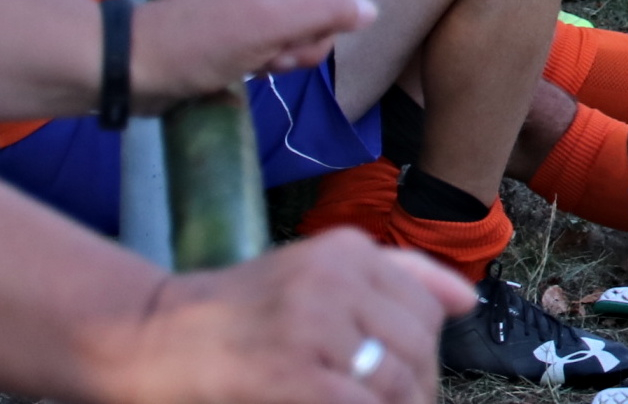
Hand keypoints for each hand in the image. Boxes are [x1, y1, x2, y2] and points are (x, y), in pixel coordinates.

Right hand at [93, 233, 469, 403]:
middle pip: (416, 346)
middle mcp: (339, 276)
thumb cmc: (236, 311)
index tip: (412, 383)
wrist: (150, 335)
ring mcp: (316, 323)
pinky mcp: (295, 372)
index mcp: (348, 248)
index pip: (425, 306)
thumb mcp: (315, 271)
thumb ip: (395, 276)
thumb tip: (467, 302)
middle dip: (417, 390)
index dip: (427, 354)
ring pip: (396, 379)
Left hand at [130, 0, 375, 104]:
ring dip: (288, 51)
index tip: (290, 36)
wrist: (139, 69)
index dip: (327, 15)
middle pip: (326, 3)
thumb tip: (373, 10)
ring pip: (307, 24)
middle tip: (270, 53)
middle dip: (305, 38)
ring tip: (256, 61)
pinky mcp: (245, 16)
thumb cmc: (203, 42)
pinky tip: (250, 64)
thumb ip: (327, 13)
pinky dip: (273, 54)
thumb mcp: (270, 26)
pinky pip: (284, 34)